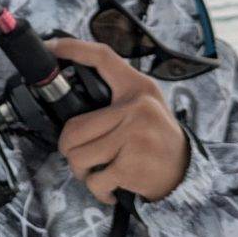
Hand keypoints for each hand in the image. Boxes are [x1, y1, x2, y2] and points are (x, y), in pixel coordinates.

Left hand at [47, 38, 189, 204]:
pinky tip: (110, 187)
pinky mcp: (131, 166)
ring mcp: (134, 137)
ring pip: (78, 157)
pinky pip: (94, 180)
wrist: (186, 172)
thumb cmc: (157, 138)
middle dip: (68, 149)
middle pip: (73, 128)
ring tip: (96, 171)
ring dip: (81, 171)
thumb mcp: (145, 105)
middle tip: (78, 154)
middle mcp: (137, 108)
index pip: (103, 57)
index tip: (51, 46)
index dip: (73, 48)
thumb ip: (115, 96)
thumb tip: (69, 95)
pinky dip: (98, 190)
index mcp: (137, 88)